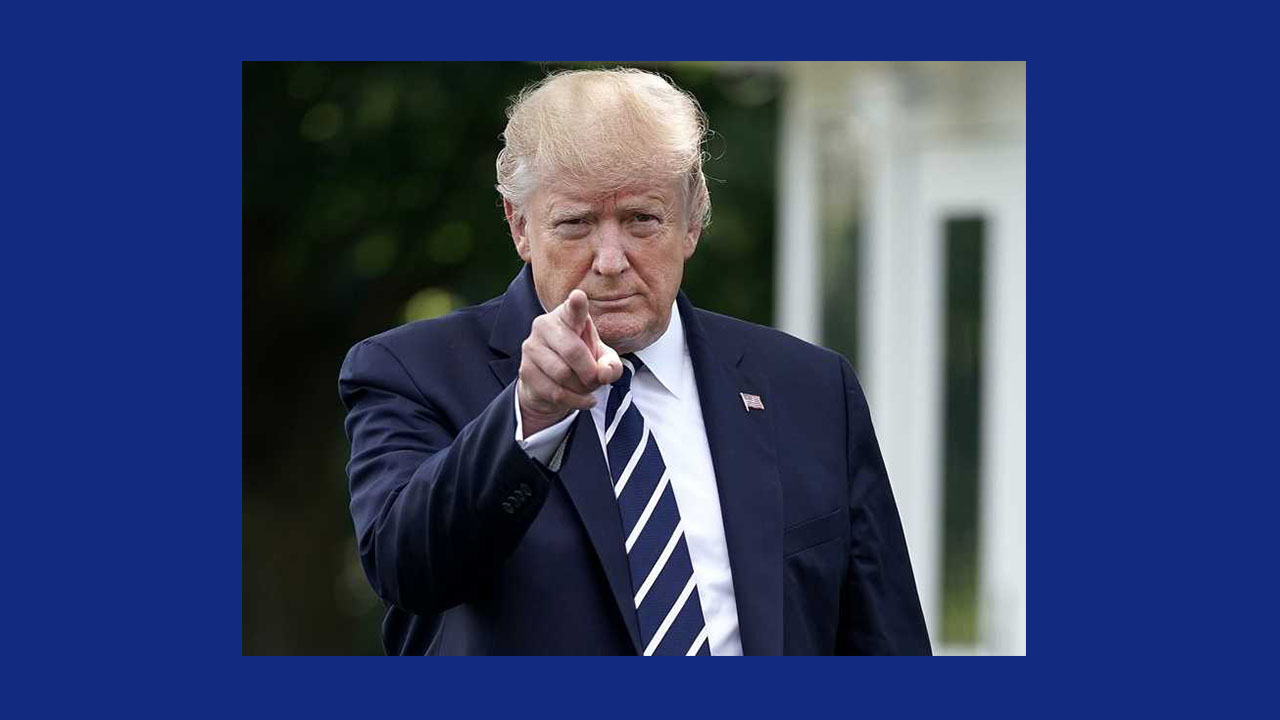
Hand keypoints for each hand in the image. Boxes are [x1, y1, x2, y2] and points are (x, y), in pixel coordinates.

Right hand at [518, 289, 623, 435]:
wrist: (551, 384)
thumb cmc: (581, 362)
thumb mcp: (603, 361)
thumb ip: (611, 365)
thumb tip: (603, 374)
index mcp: (568, 316)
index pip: (573, 308)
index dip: (577, 304)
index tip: (578, 296)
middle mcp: (545, 325)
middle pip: (573, 351)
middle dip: (590, 372)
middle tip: (595, 380)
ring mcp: (531, 347)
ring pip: (563, 374)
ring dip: (581, 387)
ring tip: (585, 387)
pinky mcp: (525, 370)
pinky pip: (555, 391)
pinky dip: (575, 401)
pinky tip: (582, 399)